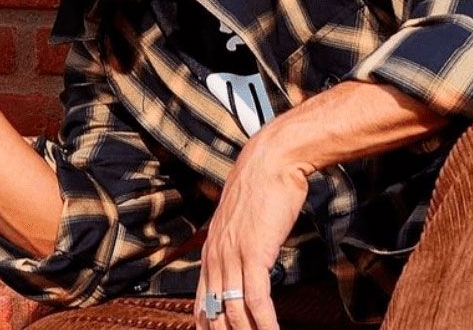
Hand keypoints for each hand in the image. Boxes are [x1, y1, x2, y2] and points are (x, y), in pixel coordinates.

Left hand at [195, 138, 309, 329]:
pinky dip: (264, 322)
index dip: (208, 326)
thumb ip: (239, 244)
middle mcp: (215, 256)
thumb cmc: (262, 186)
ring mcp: (232, 256)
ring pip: (233, 310)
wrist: (271, 160)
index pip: (201, 303)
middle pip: (214, 313)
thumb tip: (248, 262)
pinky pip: (255, 298)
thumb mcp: (242, 220)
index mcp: (211, 251)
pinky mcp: (253, 253)